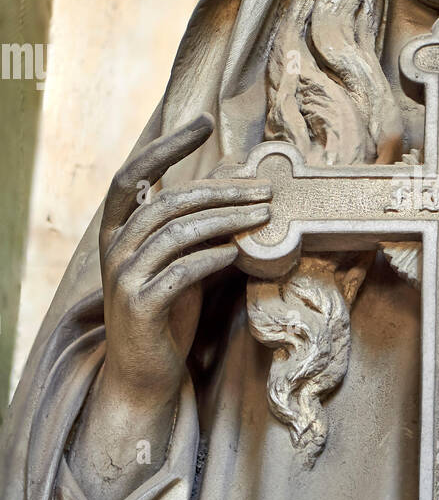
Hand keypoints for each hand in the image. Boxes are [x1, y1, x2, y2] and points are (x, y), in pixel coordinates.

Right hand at [99, 113, 271, 410]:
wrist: (144, 376)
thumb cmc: (168, 314)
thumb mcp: (180, 263)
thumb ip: (195, 229)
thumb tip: (238, 187)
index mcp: (118, 233)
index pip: (133, 176)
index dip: (165, 146)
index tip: (201, 123)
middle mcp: (114, 250)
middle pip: (167, 202)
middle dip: (219, 191)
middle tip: (263, 189)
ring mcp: (123, 278)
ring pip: (176, 233)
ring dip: (224, 221)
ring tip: (262, 216)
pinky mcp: (140, 306)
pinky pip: (179, 271)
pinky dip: (210, 257)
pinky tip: (237, 252)